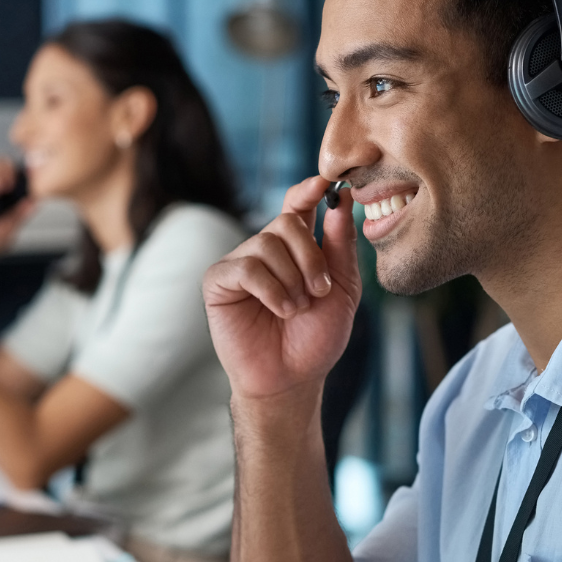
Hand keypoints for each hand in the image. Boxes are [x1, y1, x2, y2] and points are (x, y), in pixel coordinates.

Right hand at [203, 176, 361, 402]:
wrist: (291, 378)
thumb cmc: (316, 338)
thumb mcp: (342, 289)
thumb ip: (341, 245)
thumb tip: (341, 199)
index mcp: (295, 247)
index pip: (298, 204)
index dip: (309, 189)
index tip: (325, 183)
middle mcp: (265, 249)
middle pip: (287, 221)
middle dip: (311, 257)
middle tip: (320, 291)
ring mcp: (240, 262)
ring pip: (268, 243)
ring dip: (292, 280)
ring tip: (296, 309)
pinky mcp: (218, 281)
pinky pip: (247, 267)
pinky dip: (271, 290)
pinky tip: (280, 310)